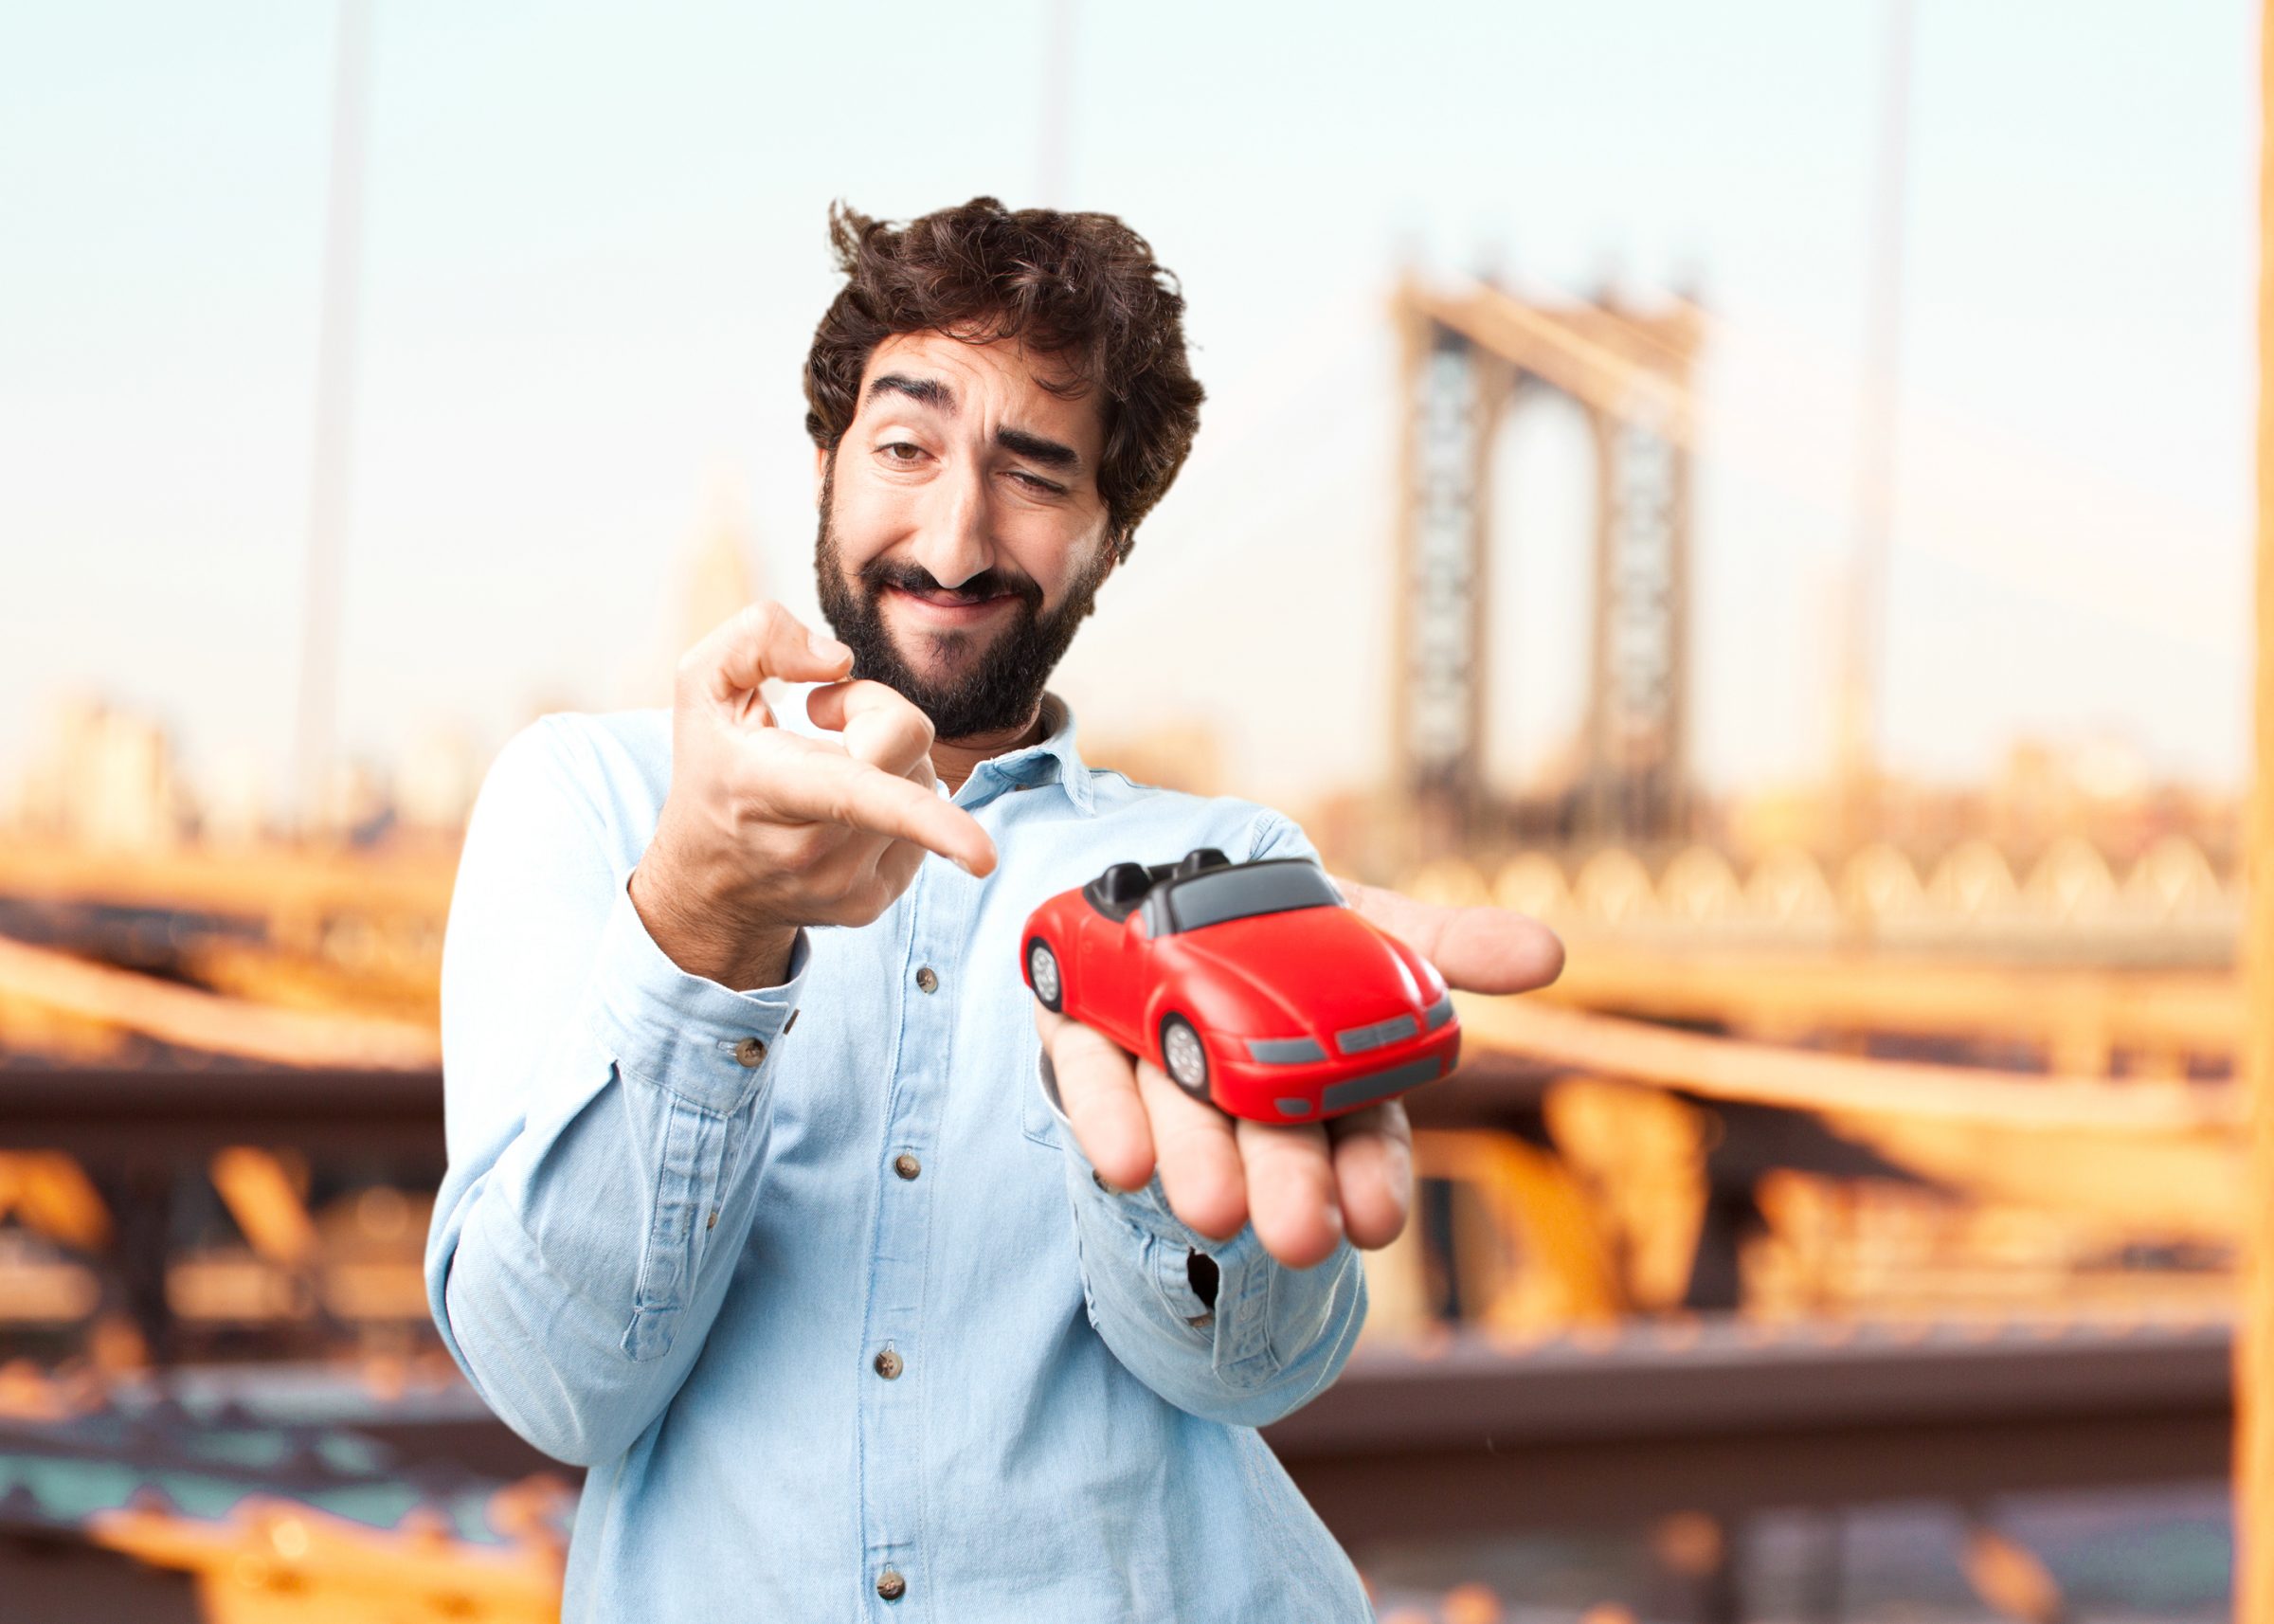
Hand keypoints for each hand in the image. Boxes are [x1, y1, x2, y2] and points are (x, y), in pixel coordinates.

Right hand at [631, 601, 997, 988]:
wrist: (707, 884)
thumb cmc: (713, 768)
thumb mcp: (701, 685)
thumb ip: (757, 637)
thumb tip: (840, 660)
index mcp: (770, 791)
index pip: (859, 796)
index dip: (930, 819)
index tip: (983, 855)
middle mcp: (812, 851)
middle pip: (909, 746)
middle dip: (876, 708)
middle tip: (824, 716)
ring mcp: (847, 886)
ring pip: (925, 782)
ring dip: (890, 757)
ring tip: (831, 767)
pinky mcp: (874, 901)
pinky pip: (924, 825)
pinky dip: (897, 800)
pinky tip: (846, 810)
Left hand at [1032, 876, 1563, 1268]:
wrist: (1165, 876)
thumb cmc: (1285, 923)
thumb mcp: (1372, 921)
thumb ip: (1448, 943)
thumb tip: (1552, 954)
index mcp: (1322, 1067)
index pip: (1358, 1134)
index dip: (1370, 1174)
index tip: (1378, 1222)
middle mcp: (1244, 1082)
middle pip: (1272, 1141)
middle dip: (1287, 1187)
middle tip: (1296, 1239)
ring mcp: (1161, 1061)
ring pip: (1185, 1119)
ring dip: (1199, 1164)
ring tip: (1209, 1209)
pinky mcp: (1081, 1033)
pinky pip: (1090, 1075)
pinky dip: (1107, 1115)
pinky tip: (1120, 1160)